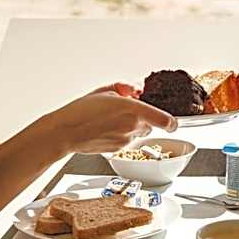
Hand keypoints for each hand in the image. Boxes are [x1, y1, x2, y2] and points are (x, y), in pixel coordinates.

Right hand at [49, 84, 176, 154]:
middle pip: (149, 125)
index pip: (164, 120)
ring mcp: (125, 140)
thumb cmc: (81, 111)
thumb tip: (137, 90)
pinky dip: (121, 135)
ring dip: (131, 127)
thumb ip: (126, 88)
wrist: (64, 132)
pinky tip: (105, 130)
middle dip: (142, 118)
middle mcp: (132, 126)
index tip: (173, 123)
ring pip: (138, 133)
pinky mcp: (117, 149)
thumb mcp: (105, 90)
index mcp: (133, 109)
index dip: (171, 123)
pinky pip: (127, 141)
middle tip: (125, 112)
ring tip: (111, 121)